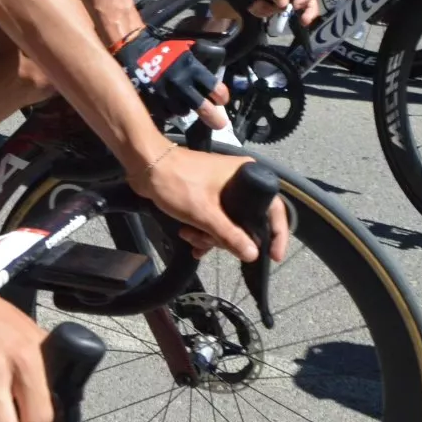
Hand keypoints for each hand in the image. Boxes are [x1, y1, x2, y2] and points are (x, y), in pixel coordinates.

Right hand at [114, 27, 229, 132]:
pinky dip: (168, 110)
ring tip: (182, 102)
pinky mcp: (153, 102)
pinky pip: (166, 113)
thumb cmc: (161, 48)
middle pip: (205, 110)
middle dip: (215, 119)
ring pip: (184, 112)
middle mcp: (182, 84)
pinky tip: (167, 103)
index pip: (216, 90)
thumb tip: (216, 67)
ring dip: (185, 108)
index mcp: (192, 69)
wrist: (132, 48)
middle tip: (219, 123)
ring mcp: (167, 95)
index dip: (222, 97)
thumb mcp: (185, 48)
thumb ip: (200, 59)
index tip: (221, 100)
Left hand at [132, 146, 289, 263]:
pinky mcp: (206, 194)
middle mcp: (238, 180)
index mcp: (246, 175)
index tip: (273, 256)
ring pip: (228, 223)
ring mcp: (221, 187)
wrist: (144, 165)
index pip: (274, 208)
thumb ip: (230, 236)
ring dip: (210, 236)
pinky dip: (203, 230)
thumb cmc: (176, 181)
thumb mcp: (205, 213)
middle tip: (209, 241)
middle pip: (247, 221)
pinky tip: (189, 237)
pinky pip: (213, 219)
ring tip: (190, 235)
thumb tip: (253, 254)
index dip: (277, 233)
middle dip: (227, 238)